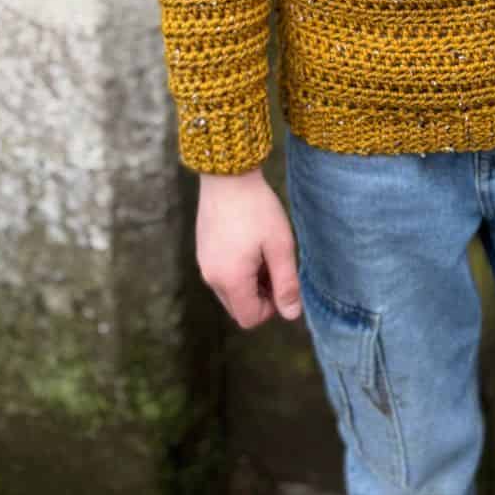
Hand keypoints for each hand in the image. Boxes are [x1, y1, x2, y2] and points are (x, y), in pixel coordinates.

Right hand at [196, 169, 301, 328]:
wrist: (227, 175)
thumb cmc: (257, 209)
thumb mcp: (280, 246)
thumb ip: (286, 283)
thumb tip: (292, 315)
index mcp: (230, 280)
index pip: (250, 318)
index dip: (271, 307)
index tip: (282, 279)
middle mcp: (211, 277)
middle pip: (238, 307)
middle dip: (260, 294)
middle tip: (274, 262)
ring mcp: (203, 263)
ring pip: (230, 290)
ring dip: (249, 281)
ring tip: (262, 249)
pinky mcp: (202, 249)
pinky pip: (221, 272)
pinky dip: (237, 268)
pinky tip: (248, 240)